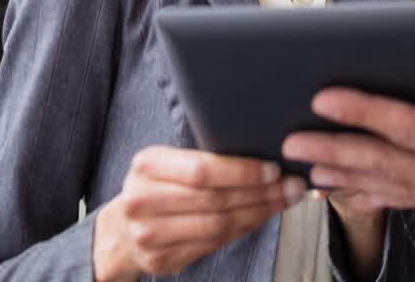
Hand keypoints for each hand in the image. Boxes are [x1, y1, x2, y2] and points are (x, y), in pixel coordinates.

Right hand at [93, 146, 305, 280]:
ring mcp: (149, 235)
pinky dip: (244, 229)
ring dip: (259, 213)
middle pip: (215, 200)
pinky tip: (262, 217)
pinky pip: (214, 244)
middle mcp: (142, 201)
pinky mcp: (160, 260)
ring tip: (284, 201)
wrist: (121, 230)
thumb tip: (264, 154)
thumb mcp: (169, 162)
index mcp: (147, 166)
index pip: (203, 170)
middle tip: (292, 186)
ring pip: (218, 225)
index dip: (243, 172)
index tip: (274, 169)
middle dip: (261, 193)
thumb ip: (204, 159)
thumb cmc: (159, 186)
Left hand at [282, 52, 414, 258]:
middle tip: (289, 144)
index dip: (367, 112)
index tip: (327, 98)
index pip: (413, 129)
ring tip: (305, 172)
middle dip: (334, 151)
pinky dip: (374, 195)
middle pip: (386, 163)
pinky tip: (352, 193)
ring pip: (391, 185)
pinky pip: (408, 198)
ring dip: (345, 177)